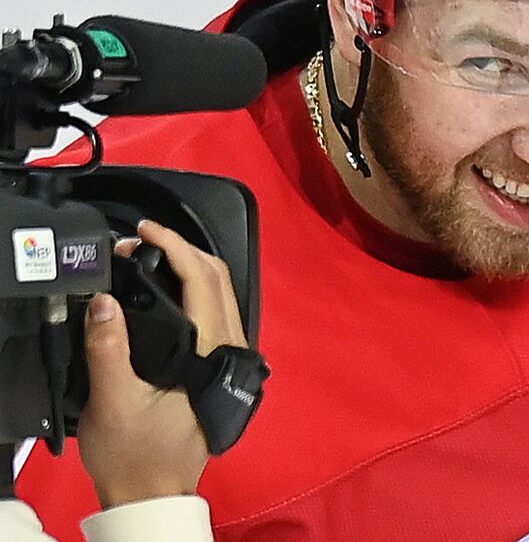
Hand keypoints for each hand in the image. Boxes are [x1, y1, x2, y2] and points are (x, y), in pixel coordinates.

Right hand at [77, 220, 248, 508]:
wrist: (153, 492)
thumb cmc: (136, 455)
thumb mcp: (113, 402)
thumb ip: (109, 349)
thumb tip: (104, 301)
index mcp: (210, 352)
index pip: (203, 281)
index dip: (176, 247)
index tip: (146, 230)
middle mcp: (228, 348)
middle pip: (218, 278)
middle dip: (182, 249)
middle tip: (142, 239)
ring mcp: (228, 355)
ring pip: (221, 292)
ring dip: (190, 266)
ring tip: (151, 254)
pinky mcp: (219, 363)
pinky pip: (215, 310)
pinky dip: (195, 287)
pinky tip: (169, 287)